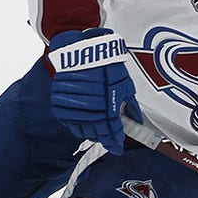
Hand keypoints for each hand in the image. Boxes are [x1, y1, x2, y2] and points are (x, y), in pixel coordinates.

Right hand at [48, 28, 142, 154]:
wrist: (80, 48)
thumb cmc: (105, 63)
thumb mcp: (124, 83)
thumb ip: (129, 105)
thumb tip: (137, 120)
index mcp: (108, 103)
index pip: (112, 129)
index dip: (115, 141)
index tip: (117, 148)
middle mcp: (90, 106)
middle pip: (97, 131)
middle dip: (104, 138)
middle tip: (109, 142)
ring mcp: (74, 105)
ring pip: (82, 128)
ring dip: (91, 134)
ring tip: (98, 136)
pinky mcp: (61, 102)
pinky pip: (69, 121)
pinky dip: (77, 127)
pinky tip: (83, 128)